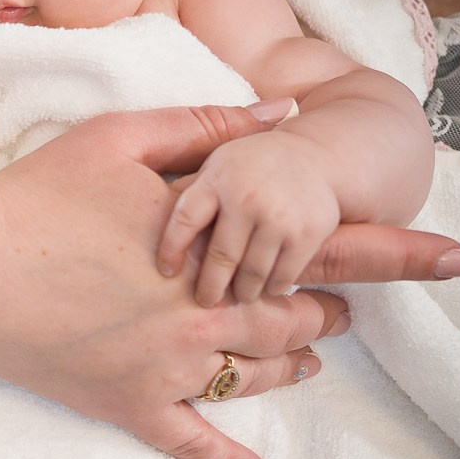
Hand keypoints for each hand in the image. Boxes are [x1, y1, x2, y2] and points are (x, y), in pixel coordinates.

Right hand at [0, 105, 459, 458]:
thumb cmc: (31, 196)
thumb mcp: (118, 138)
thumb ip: (208, 125)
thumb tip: (284, 113)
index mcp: (209, 249)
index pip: (323, 247)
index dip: (394, 251)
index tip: (455, 257)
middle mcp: (199, 315)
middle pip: (298, 318)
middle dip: (328, 311)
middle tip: (342, 308)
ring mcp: (165, 368)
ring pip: (258, 375)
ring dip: (291, 364)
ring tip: (305, 356)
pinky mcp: (127, 405)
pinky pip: (190, 445)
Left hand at [157, 128, 341, 304]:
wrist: (313, 157)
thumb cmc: (249, 168)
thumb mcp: (215, 166)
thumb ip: (190, 193)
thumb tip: (146, 226)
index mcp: (216, 180)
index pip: (184, 221)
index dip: (172, 250)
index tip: (166, 273)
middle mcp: (246, 197)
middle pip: (221, 257)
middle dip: (209, 286)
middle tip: (204, 301)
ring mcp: (279, 216)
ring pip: (252, 272)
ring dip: (242, 291)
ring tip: (236, 298)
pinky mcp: (308, 233)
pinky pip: (283, 275)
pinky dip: (272, 288)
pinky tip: (266, 290)